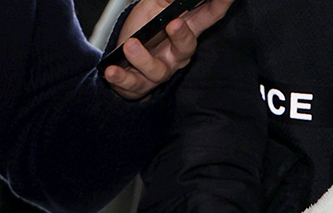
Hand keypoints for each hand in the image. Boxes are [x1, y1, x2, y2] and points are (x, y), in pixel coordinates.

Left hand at [104, 0, 235, 99]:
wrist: (121, 61)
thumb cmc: (143, 32)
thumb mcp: (155, 6)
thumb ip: (170, 0)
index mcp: (184, 31)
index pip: (208, 17)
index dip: (220, 6)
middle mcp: (176, 54)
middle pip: (187, 47)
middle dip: (183, 36)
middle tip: (175, 23)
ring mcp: (159, 70)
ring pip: (157, 69)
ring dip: (143, 58)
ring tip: (131, 45)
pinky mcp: (139, 84)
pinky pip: (132, 84)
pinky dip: (121, 77)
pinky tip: (112, 70)